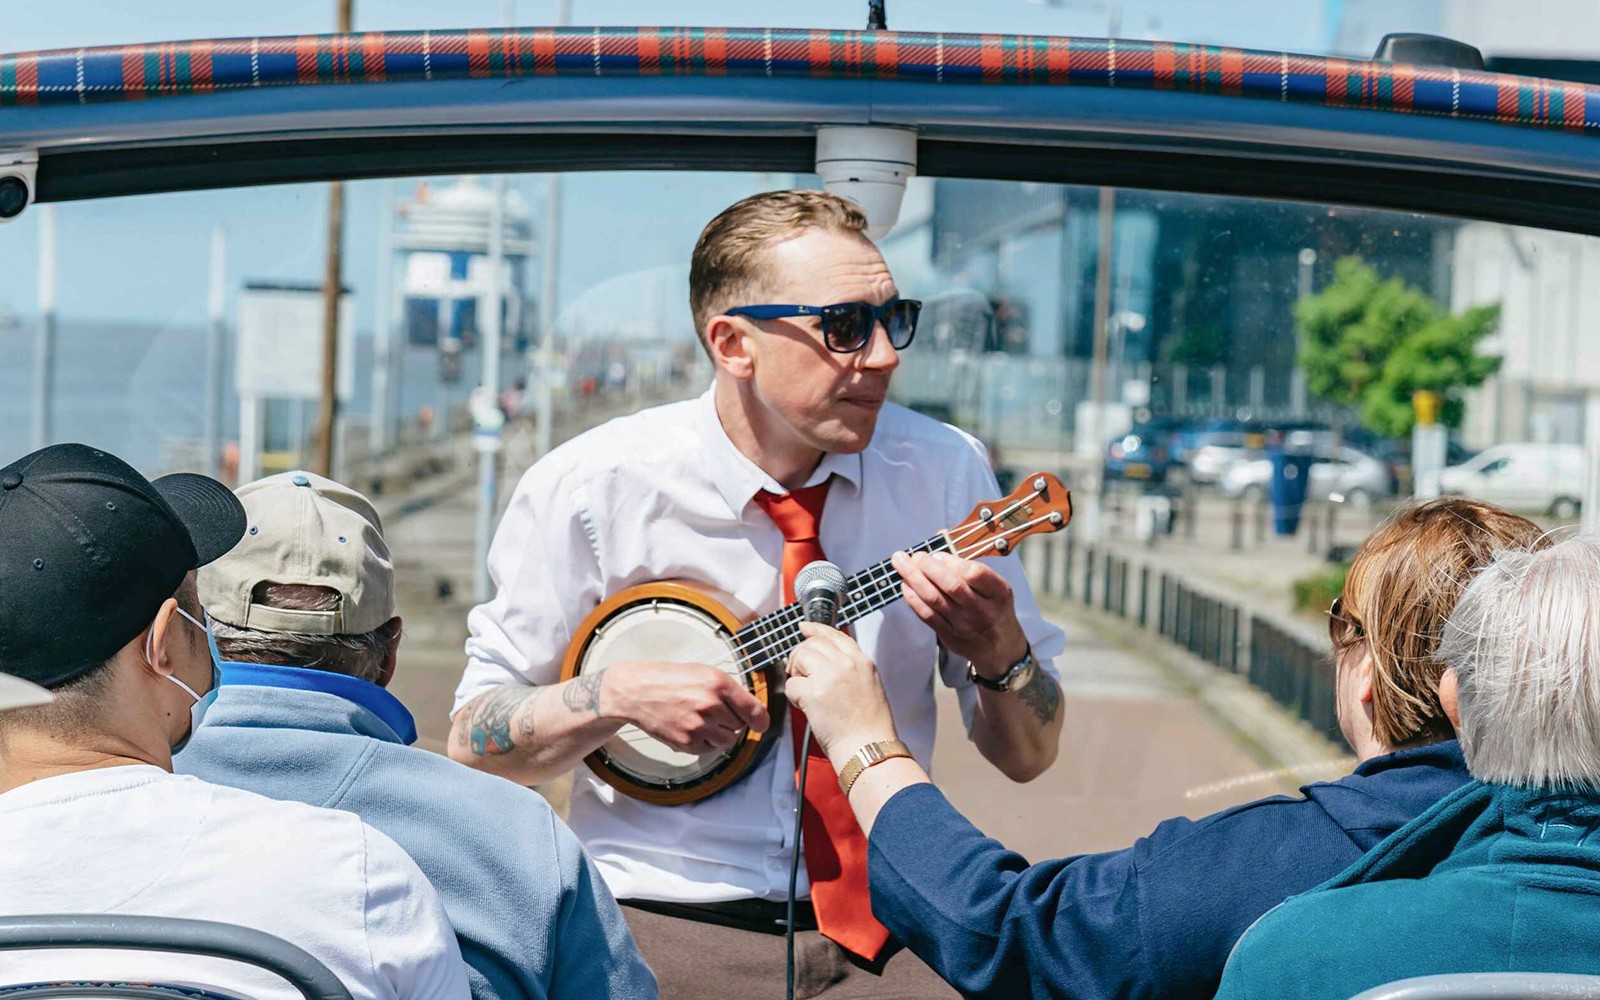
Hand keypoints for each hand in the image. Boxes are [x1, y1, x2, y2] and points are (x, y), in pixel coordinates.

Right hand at [600, 661, 769, 754]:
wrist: (637, 692)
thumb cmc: (670, 679)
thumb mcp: (704, 672)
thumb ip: (728, 690)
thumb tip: (751, 709)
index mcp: (719, 684)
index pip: (754, 710)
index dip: (761, 720)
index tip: (762, 724)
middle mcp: (711, 705)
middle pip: (740, 726)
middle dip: (731, 720)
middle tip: (713, 711)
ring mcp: (699, 726)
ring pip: (727, 741)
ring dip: (720, 734)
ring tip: (702, 720)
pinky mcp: (687, 742)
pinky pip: (709, 750)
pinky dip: (704, 742)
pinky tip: (690, 727)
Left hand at [784, 623, 897, 763]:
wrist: (868, 748)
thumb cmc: (869, 726)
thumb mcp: (870, 685)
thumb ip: (851, 669)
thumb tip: (825, 662)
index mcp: (862, 661)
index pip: (835, 635)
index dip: (816, 629)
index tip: (804, 628)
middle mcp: (847, 664)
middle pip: (813, 644)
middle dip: (800, 655)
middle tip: (797, 672)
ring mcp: (830, 676)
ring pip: (800, 657)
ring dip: (796, 672)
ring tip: (804, 690)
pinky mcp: (814, 693)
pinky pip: (792, 684)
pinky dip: (794, 695)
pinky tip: (805, 706)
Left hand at [891, 551, 1028, 675]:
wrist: (999, 648)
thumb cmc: (994, 608)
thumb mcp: (994, 585)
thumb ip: (968, 562)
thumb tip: (941, 536)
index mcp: (998, 593)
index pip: (975, 573)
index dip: (952, 560)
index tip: (938, 553)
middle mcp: (983, 610)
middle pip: (951, 586)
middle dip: (928, 567)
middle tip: (916, 555)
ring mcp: (965, 625)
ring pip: (935, 599)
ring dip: (914, 578)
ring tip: (901, 563)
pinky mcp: (949, 636)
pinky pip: (927, 615)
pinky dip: (913, 598)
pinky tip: (905, 584)